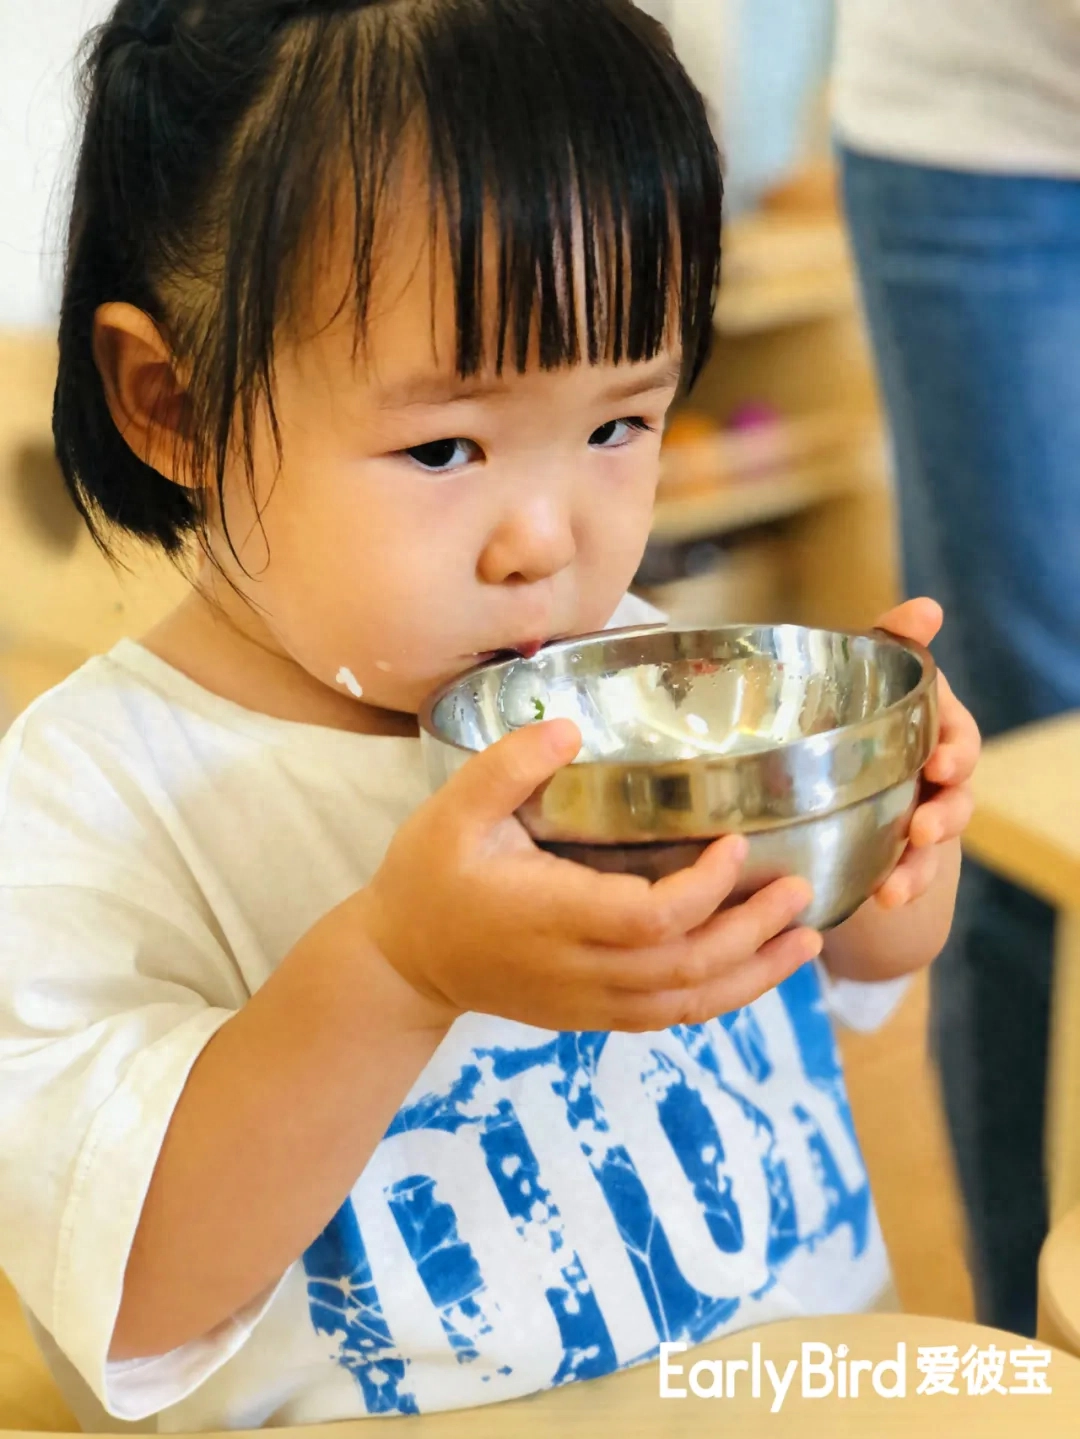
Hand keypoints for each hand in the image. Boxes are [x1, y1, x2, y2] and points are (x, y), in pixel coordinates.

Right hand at [358, 720, 822, 1033]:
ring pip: (687, 1004)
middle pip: (686, 967)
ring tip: (805, 940)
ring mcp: (589, 1002)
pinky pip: (669, 1016)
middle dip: (751, 931)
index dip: (703, 889)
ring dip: (752, 975)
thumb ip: (507, 768)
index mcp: (552, 917)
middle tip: (800, 889)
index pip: (650, 918)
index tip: (737, 843)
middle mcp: (580, 970)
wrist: (403, 964)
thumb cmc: (429, 880)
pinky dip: (720, 998)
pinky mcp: (591, 1015)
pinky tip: (755, 971)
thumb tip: (569, 727)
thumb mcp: (450, 814)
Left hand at [871, 598, 980, 909]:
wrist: (837, 781)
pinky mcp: (902, 853)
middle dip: (946, 811)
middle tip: (926, 824)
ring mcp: (923, 816)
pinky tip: (883, 898)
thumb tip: (928, 608)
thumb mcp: (863, 674)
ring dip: (921, 862)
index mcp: (930, 730)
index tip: (942, 763)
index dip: (956, 750)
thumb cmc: (855, 711)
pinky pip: (910, 875)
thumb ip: (894, 641)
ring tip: (897, 884)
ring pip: (934, 843)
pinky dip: (901, 888)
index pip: (958, 736)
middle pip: (957, 796)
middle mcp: (935, 776)